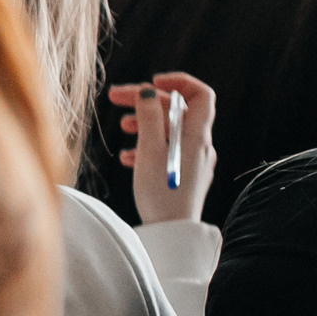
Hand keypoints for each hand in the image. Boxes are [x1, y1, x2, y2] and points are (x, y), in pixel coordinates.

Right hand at [112, 73, 216, 225]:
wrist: (172, 233)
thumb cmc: (161, 192)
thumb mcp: (149, 149)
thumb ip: (149, 116)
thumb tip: (148, 91)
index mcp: (196, 135)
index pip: (200, 94)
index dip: (178, 82)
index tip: (152, 83)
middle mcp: (200, 146)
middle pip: (177, 111)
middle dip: (147, 101)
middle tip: (116, 98)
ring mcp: (194, 161)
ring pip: (170, 131)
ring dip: (145, 123)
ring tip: (122, 127)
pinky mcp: (185, 176)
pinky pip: (167, 151)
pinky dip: (147, 146)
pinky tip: (128, 156)